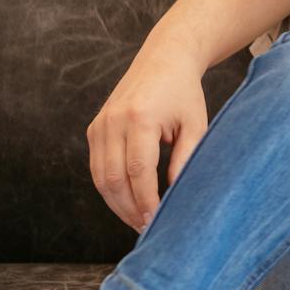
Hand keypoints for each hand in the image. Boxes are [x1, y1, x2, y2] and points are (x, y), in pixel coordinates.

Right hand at [86, 42, 210, 230]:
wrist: (163, 61)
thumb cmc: (184, 94)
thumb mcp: (196, 124)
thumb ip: (186, 158)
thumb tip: (178, 195)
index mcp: (140, 118)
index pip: (138, 171)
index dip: (146, 201)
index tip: (156, 221)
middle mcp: (113, 122)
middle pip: (114, 179)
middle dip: (129, 209)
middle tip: (146, 228)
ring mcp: (99, 125)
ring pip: (100, 177)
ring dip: (117, 204)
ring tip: (137, 220)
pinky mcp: (94, 129)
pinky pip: (97, 167)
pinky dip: (109, 188)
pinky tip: (127, 202)